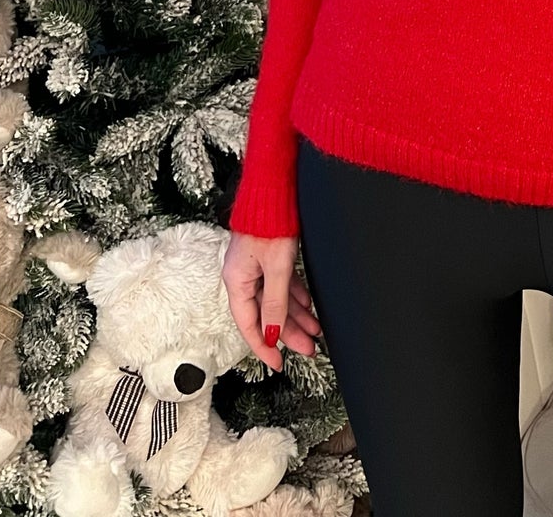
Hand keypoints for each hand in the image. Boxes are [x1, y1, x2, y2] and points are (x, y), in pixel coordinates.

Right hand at [222, 230, 321, 369]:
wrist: (273, 187)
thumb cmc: (269, 222)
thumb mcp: (276, 268)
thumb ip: (274, 303)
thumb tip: (270, 335)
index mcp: (236, 281)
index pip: (249, 325)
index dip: (264, 347)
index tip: (278, 364)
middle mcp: (243, 275)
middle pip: (265, 314)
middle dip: (288, 333)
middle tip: (309, 348)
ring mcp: (255, 265)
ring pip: (275, 299)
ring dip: (295, 315)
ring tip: (315, 330)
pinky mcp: (267, 255)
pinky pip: (280, 283)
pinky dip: (294, 295)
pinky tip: (308, 304)